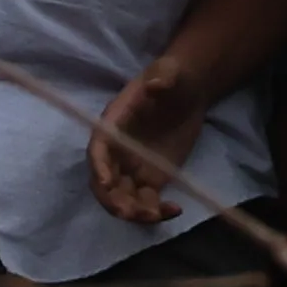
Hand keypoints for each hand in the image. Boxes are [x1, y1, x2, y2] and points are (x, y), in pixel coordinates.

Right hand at [89, 53, 209, 225]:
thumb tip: (155, 86)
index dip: (99, 166)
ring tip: (159, 214)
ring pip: (123, 198)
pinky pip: (147, 202)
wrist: (188, 92)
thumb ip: (162, 78)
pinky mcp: (152, 179)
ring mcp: (133, 167)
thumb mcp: (168, 72)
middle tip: (134, 211)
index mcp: (113, 125)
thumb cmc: (172, 78)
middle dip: (114, 200)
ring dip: (135, 212)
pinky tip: (175, 210)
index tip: (107, 183)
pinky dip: (156, 212)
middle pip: (104, 182)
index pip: (98, 149)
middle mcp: (117, 151)